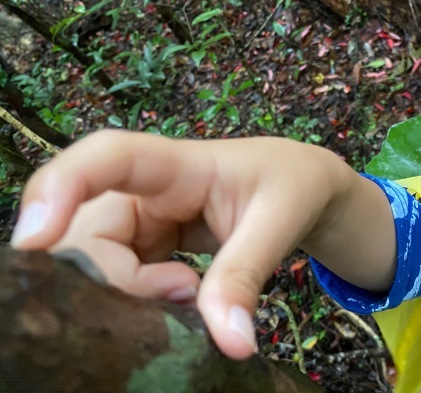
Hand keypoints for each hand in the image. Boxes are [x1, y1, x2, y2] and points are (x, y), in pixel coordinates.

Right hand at [12, 130, 394, 359]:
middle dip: (117, 278)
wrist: (303, 189)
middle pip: (89, 233)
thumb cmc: (292, 186)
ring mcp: (142, 218)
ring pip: (97, 262)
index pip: (105, 157)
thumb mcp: (278, 223)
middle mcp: (145, 188)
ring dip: (131, 294)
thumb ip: (245, 275)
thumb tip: (232, 344)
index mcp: (179, 163)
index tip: (35, 239)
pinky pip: (120, 277)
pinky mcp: (146, 244)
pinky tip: (184, 300)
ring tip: (192, 294)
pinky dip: (141, 300)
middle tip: (182, 293)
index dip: (60, 188)